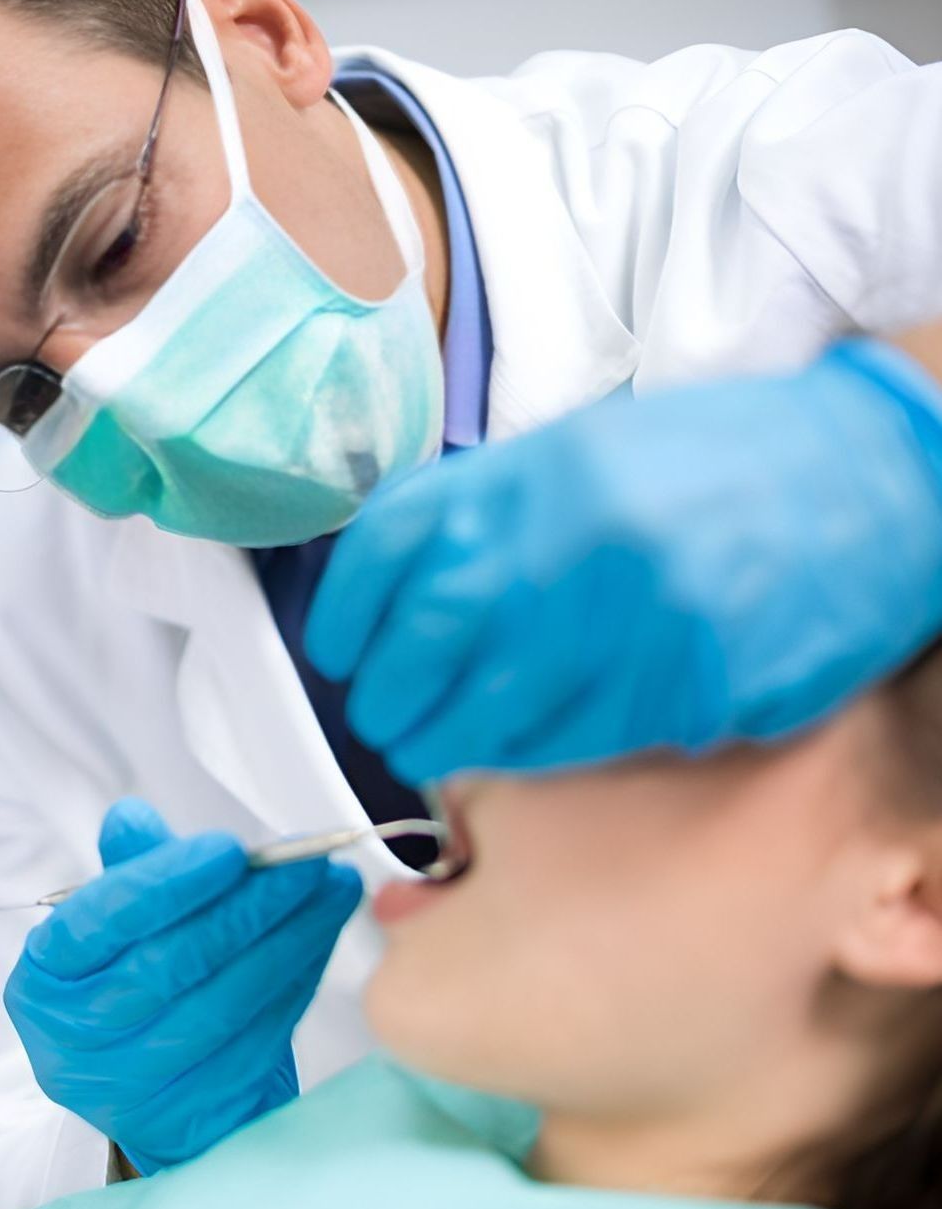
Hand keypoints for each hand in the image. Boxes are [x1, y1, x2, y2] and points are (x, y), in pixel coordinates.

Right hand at [5, 800, 361, 1174]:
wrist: (157, 1082)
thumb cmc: (136, 974)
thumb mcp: (123, 921)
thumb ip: (134, 869)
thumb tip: (131, 819)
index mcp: (48, 976)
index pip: (102, 922)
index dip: (167, 882)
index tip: (231, 848)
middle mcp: (76, 1040)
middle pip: (172, 964)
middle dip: (250, 906)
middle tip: (309, 862)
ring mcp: (133, 1087)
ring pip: (224, 1003)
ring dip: (291, 939)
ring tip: (336, 888)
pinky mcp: (192, 1114)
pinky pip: (259, 1037)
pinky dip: (299, 980)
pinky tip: (324, 936)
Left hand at [307, 339, 941, 780]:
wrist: (866, 478)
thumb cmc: (720, 464)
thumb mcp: (585, 451)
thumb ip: (491, 511)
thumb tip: (402, 589)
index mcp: (532, 471)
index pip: (385, 554)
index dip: (342, 619)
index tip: (341, 652)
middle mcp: (570, 540)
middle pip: (421, 650)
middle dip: (388, 703)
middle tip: (388, 720)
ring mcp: (633, 617)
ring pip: (492, 718)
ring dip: (447, 747)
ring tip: (439, 748)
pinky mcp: (691, 685)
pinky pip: (578, 746)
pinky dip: (532, 758)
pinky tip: (523, 748)